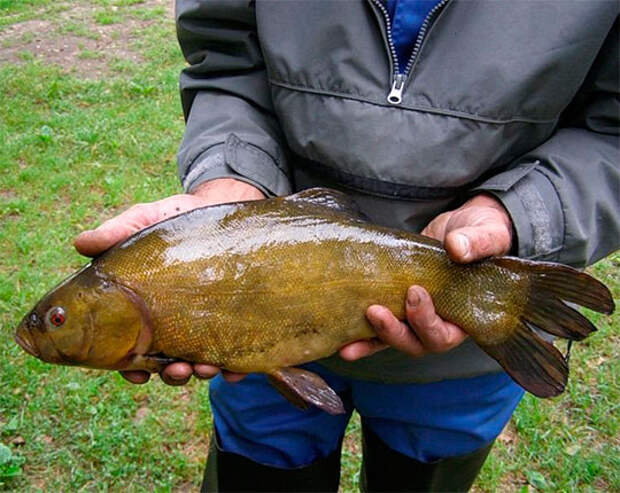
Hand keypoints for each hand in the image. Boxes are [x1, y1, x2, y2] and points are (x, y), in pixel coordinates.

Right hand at [74, 178, 264, 384]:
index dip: (130, 368)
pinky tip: (236, 369)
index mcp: (143, 311)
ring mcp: (204, 324)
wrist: (219, 211)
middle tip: (179, 370)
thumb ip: (116, 233)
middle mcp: (173, 324)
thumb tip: (81, 243)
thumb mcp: (144, 220)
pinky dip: (234, 368)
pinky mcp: (232, 321)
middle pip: (167, 364)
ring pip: (199, 362)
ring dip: (201, 373)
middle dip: (172, 374)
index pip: (131, 351)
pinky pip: (234, 352)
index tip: (137, 372)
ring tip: (207, 368)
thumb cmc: (173, 220)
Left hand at [340, 194, 512, 360]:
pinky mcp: (395, 306)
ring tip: (347, 344)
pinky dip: (360, 337)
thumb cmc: (482, 235)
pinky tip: (340, 342)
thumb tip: (457, 247)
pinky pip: (377, 329)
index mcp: (464, 315)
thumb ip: (479, 242)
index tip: (414, 292)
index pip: (446, 332)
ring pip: (393, 340)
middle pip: (416, 343)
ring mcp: (414, 317)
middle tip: (375, 311)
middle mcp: (439, 323)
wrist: (463, 228)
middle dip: (394, 331)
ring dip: (370, 341)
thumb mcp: (488, 234)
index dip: (427, 320)